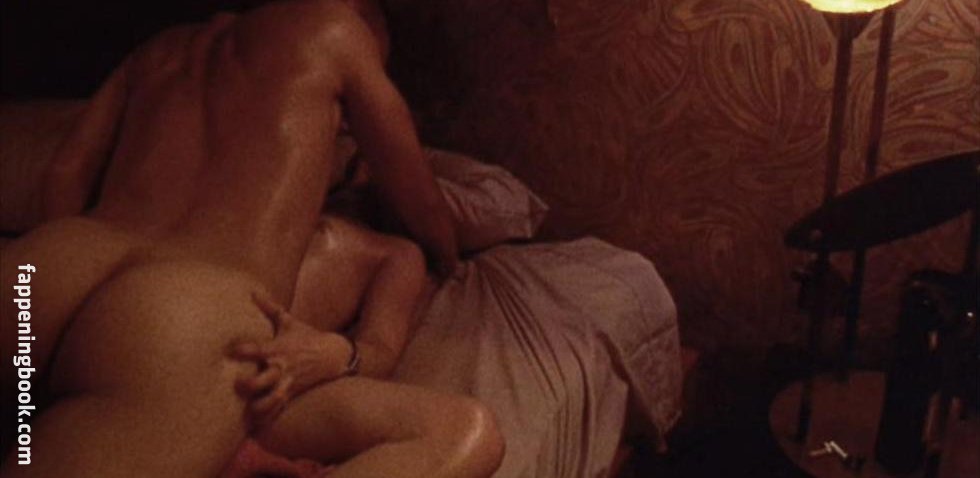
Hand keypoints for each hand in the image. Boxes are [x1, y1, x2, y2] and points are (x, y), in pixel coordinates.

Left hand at [232, 291, 353, 424]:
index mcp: (278, 348)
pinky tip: (253, 421)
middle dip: (246, 385)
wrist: (335, 356)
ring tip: (244, 409)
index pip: (256, 350)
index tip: (228, 351)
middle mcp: (281, 368)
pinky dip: (265, 416)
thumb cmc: (308, 337)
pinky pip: (277, 409)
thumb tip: (252, 291)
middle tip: (235, 384)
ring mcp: (287, 383)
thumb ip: (269, 308)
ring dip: (256, 406)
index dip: (241, 351)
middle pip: (260, 381)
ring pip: (269, 400)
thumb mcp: (289, 322)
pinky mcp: (291, 394)